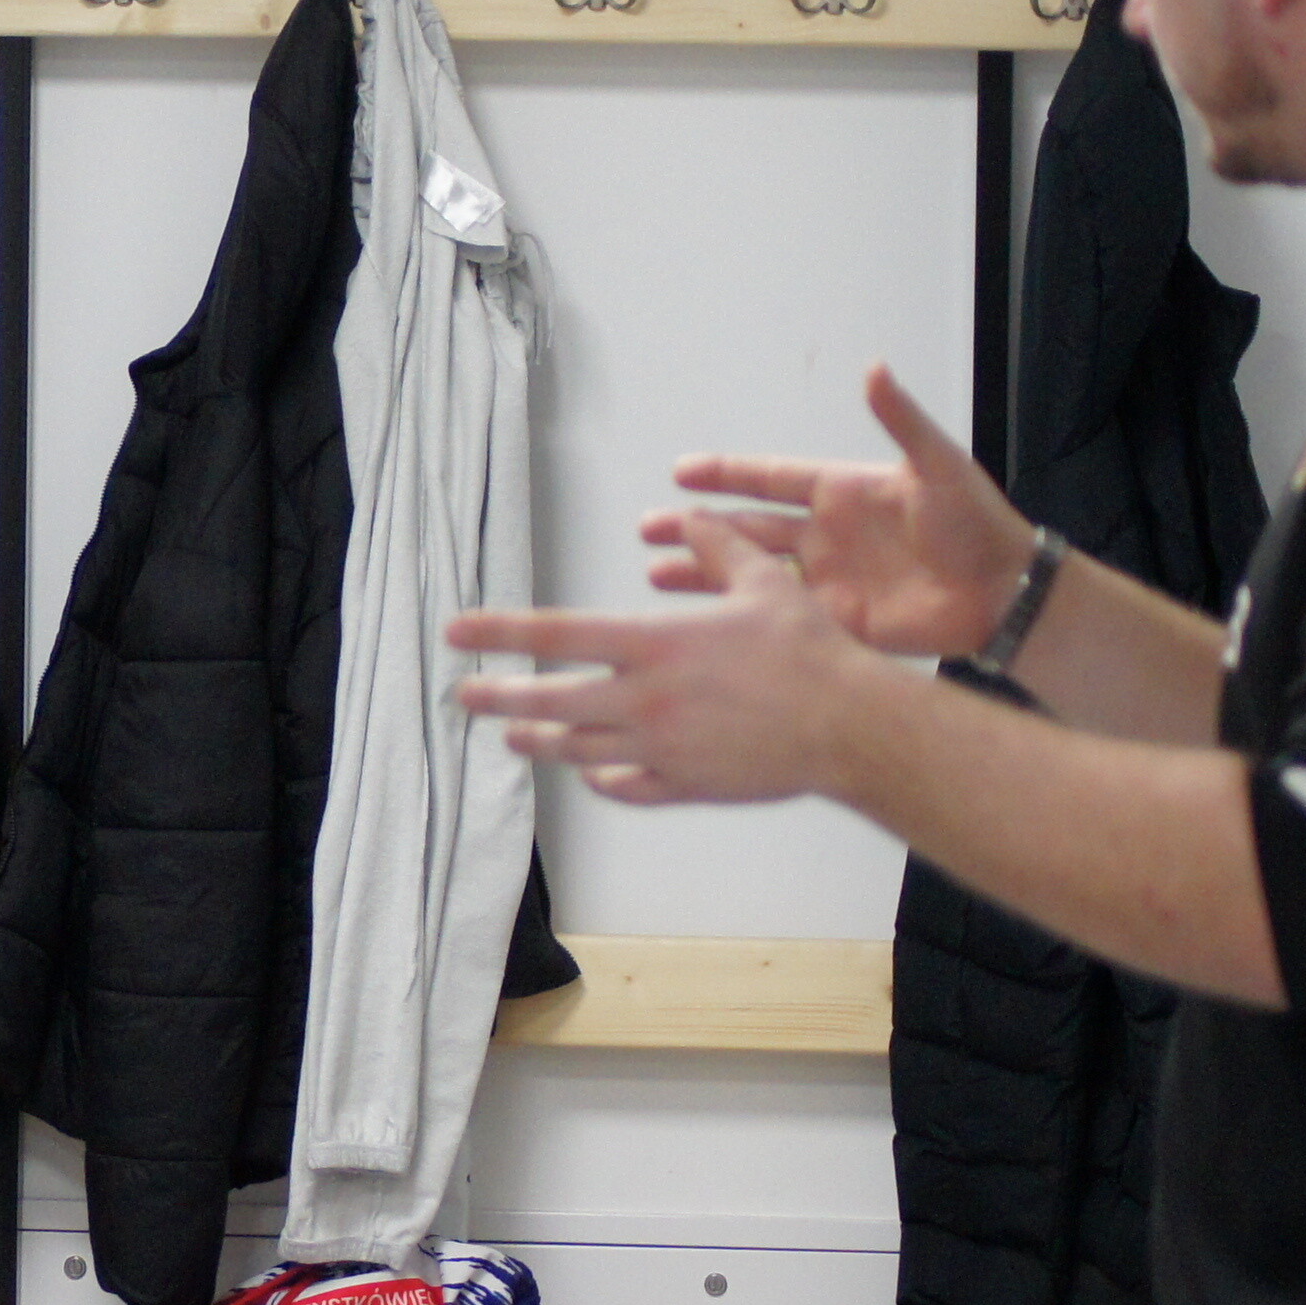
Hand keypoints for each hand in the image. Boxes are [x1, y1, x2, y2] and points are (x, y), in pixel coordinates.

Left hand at [454, 510, 900, 803]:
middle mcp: (644, 701)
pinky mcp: (683, 785)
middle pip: (549, 702)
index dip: (499, 633)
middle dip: (499, 699)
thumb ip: (719, 549)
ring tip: (514, 735)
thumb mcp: (764, 582)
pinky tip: (589, 769)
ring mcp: (659, 750)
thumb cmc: (810, 650)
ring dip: (540, 741)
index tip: (457, 633)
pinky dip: (599, 777)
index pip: (555, 636)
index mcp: (653, 646)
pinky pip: (624, 786)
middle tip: (463, 696)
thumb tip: (691, 519)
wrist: (848, 725)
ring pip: (578, 749)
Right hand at [638, 365, 1035, 659]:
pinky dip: (741, 617)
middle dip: (696, 527)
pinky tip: (706, 621)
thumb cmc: (978, 523)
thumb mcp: (939, 465)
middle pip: (746, 528)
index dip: (727, 476)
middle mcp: (825, 533)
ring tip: (656, 575)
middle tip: (649, 529)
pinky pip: (779, 615)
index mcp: (843, 491)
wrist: (1004, 592)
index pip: (770, 479)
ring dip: (705, 573)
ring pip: (750, 573)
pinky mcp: (836, 620)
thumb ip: (901, 420)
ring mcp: (827, 578)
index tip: (683, 472)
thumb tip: (874, 368)